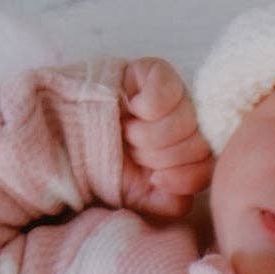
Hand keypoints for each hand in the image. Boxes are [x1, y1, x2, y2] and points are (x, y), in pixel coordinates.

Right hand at [119, 57, 214, 219]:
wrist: (65, 139)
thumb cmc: (103, 163)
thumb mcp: (136, 193)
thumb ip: (168, 202)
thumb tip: (184, 198)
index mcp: (189, 150)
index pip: (210, 165)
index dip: (185, 177)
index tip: (155, 179)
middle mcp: (189, 120)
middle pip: (199, 144)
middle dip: (158, 157)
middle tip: (131, 150)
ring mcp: (176, 93)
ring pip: (185, 121)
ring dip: (146, 134)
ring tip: (125, 131)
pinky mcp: (155, 71)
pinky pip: (168, 90)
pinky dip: (147, 106)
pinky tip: (130, 108)